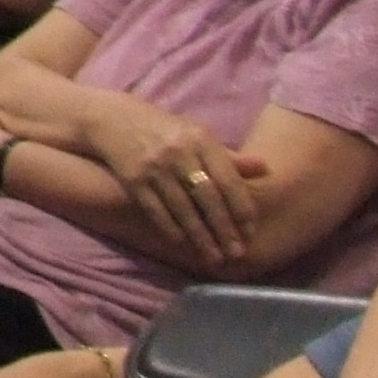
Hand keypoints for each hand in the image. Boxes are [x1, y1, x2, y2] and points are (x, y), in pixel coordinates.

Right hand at [82, 103, 265, 264]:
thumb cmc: (164, 130)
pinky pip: (156, 210)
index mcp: (201, 138)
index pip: (228, 180)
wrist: (112, 119)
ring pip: (183, 209)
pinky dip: (171, 228)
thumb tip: (266, 169)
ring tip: (214, 258)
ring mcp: (154, 167)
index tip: (251, 232)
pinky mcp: (133, 179)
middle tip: (237, 253)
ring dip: (200, 236)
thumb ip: (229, 157)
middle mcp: (179, 152)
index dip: (241, 208)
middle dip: (224, 229)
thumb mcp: (197, 135)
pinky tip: (183, 243)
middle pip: (208, 198)